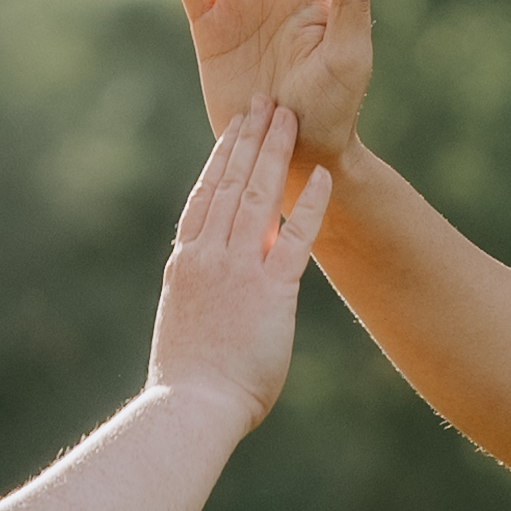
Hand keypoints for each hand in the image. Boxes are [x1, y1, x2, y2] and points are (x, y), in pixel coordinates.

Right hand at [146, 96, 335, 429]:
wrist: (190, 408)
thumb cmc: (186, 384)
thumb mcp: (185, 326)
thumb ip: (201, 297)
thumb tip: (218, 291)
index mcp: (186, 264)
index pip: (204, 198)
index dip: (221, 159)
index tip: (232, 130)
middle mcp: (209, 256)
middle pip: (230, 183)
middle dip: (249, 139)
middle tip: (265, 102)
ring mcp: (238, 270)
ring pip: (257, 196)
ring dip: (275, 153)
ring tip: (288, 117)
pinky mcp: (270, 291)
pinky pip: (295, 237)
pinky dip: (310, 204)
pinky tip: (324, 176)